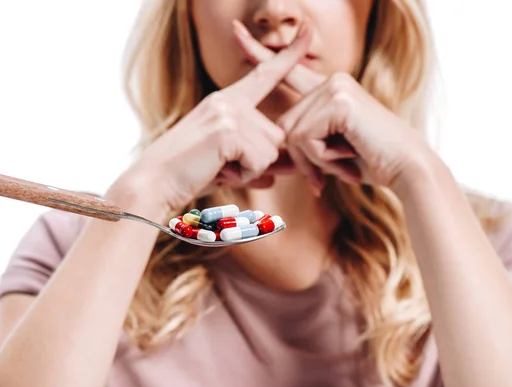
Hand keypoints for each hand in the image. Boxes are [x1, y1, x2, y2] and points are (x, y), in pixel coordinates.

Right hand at [116, 23, 311, 213]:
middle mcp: (230, 100)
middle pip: (277, 135)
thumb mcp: (230, 164)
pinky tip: (218, 171)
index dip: (290, 55)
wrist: (153, 184)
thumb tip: (291, 167)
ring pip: (272, 151)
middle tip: (224, 166)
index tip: (309, 29)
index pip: (266, 74)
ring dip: (250, 170)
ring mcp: (229, 112)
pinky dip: (244, 177)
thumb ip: (261, 163)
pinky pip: (260, 163)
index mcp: (228, 100)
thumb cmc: (189, 174)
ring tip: (219, 168)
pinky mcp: (228, 130)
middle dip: (260, 161)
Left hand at [233, 21, 432, 193]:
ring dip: (314, 161)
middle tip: (323, 179)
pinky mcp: (339, 101)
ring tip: (344, 165)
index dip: (261, 54)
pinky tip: (347, 157)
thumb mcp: (332, 148)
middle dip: (300, 159)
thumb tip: (276, 145)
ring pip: (292, 133)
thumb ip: (307, 138)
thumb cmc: (372, 161)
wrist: (407, 169)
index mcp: (329, 89)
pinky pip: (305, 138)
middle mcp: (332, 81)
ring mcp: (335, 88)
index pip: (288, 70)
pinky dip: (322, 159)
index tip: (236, 32)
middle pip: (285, 124)